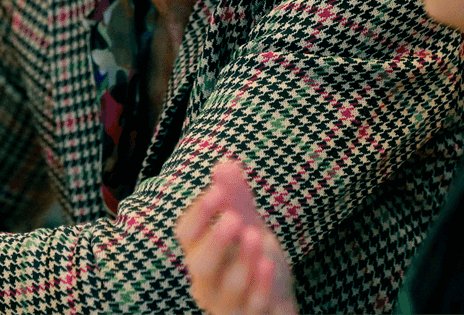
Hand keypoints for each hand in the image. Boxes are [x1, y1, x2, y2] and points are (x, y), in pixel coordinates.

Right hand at [175, 158, 296, 314]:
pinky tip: (269, 264)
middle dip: (216, 241)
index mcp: (200, 252)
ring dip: (243, 261)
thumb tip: (224, 163)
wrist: (277, 297)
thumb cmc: (254, 257)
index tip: (218, 192)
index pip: (186, 233)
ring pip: (228, 288)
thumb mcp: (247, 223)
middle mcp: (207, 280)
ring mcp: (227, 304)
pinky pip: (252, 306)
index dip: (199, 214)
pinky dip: (260, 285)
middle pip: (201, 264)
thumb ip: (235, 197)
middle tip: (235, 219)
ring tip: (257, 237)